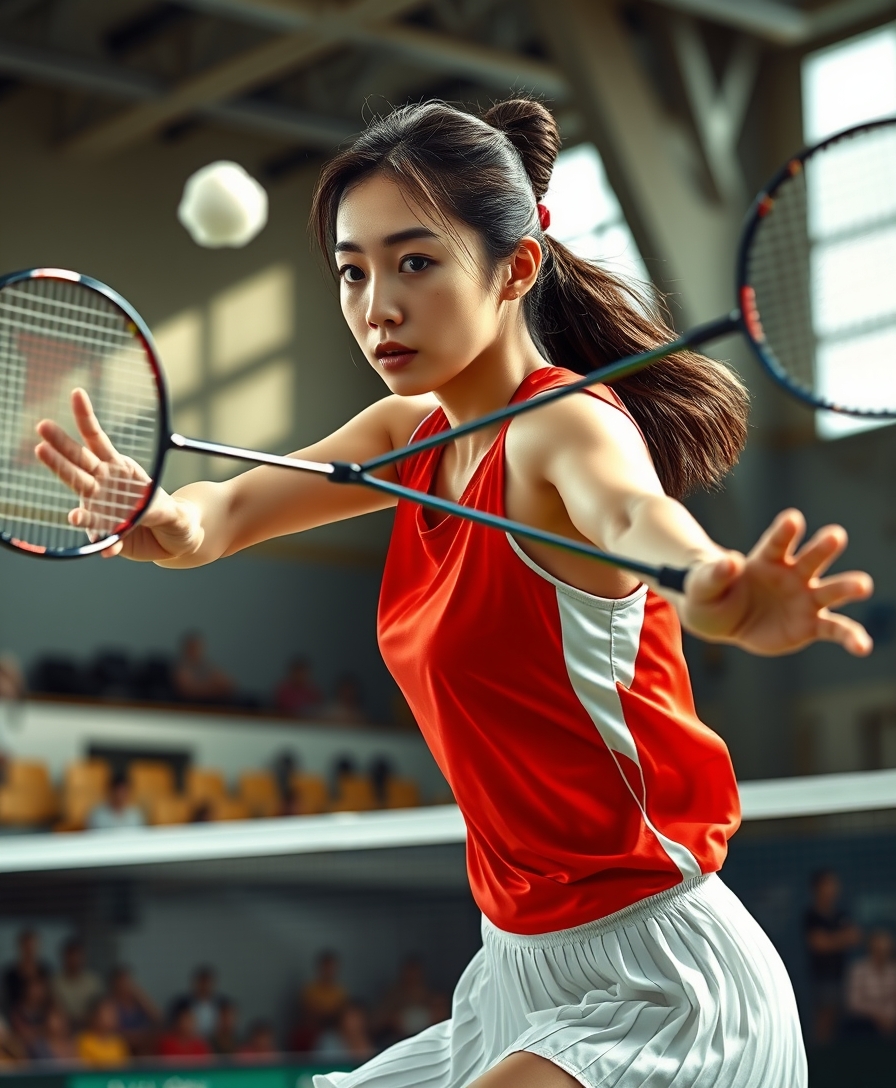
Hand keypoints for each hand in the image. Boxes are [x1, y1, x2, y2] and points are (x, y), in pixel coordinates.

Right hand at [35, 388, 200, 560]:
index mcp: (122, 469)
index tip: (76, 393)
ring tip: (68, 505)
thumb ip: (161, 513)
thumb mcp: (178, 514)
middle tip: (41, 427)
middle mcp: (105, 484)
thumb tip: (142, 515)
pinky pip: (97, 535)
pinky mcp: (104, 532)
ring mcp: (101, 507)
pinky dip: (102, 541)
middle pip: (78, 462)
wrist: (175, 540)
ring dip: (67, 486)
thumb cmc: (176, 518)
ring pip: (79, 493)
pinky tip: (109, 549)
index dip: (86, 417)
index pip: (97, 440)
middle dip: (60, 446)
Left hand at [679, 509, 872, 656]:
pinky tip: (862, 647)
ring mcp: (805, 598)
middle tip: (835, 535)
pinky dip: (850, 637)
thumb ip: (716, 573)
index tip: (793, 518)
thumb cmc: (712, 594)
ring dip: (847, 586)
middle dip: (822, 547)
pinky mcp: (811, 624)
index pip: (777, 542)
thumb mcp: (704, 585)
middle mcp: (792, 574)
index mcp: (766, 558)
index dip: (784, 530)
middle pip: (810, 558)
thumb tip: (731, 561)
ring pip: (831, 590)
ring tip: (863, 585)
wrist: (723, 620)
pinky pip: (835, 629)